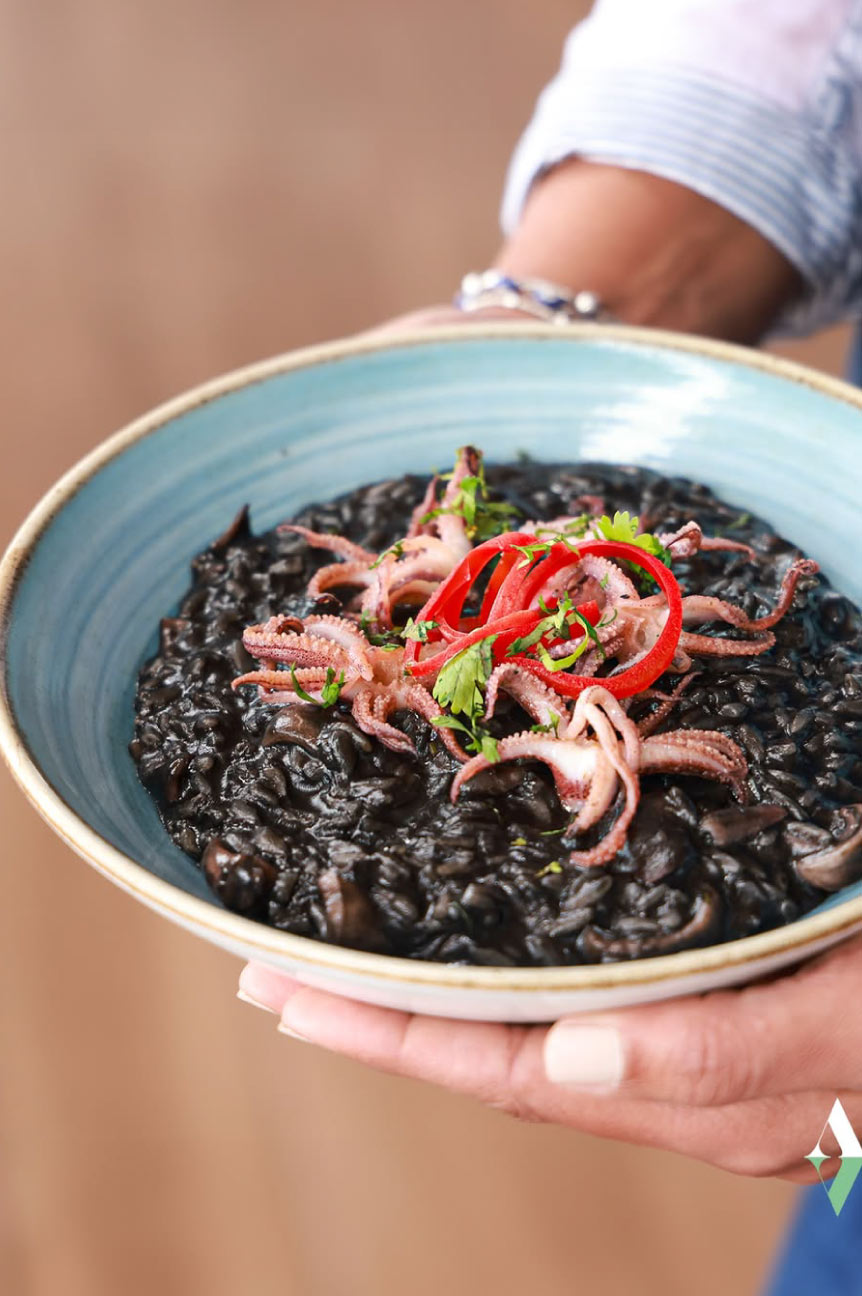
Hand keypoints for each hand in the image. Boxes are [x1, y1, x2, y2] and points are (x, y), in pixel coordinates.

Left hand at [238, 935, 861, 1181]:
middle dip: (380, 1019)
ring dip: (433, 995)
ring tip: (344, 953)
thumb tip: (566, 1060)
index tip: (287, 995)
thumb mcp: (849, 1019)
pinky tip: (479, 941)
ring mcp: (688, 1044)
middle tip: (272, 969)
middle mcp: (672, 1078)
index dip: (392, 1035)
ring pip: (532, 1028)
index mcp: (693, 1089)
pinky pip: (583, 996)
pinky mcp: (709, 1001)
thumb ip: (725, 1051)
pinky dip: (511, 975)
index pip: (506, 1068)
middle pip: (496, 1055)